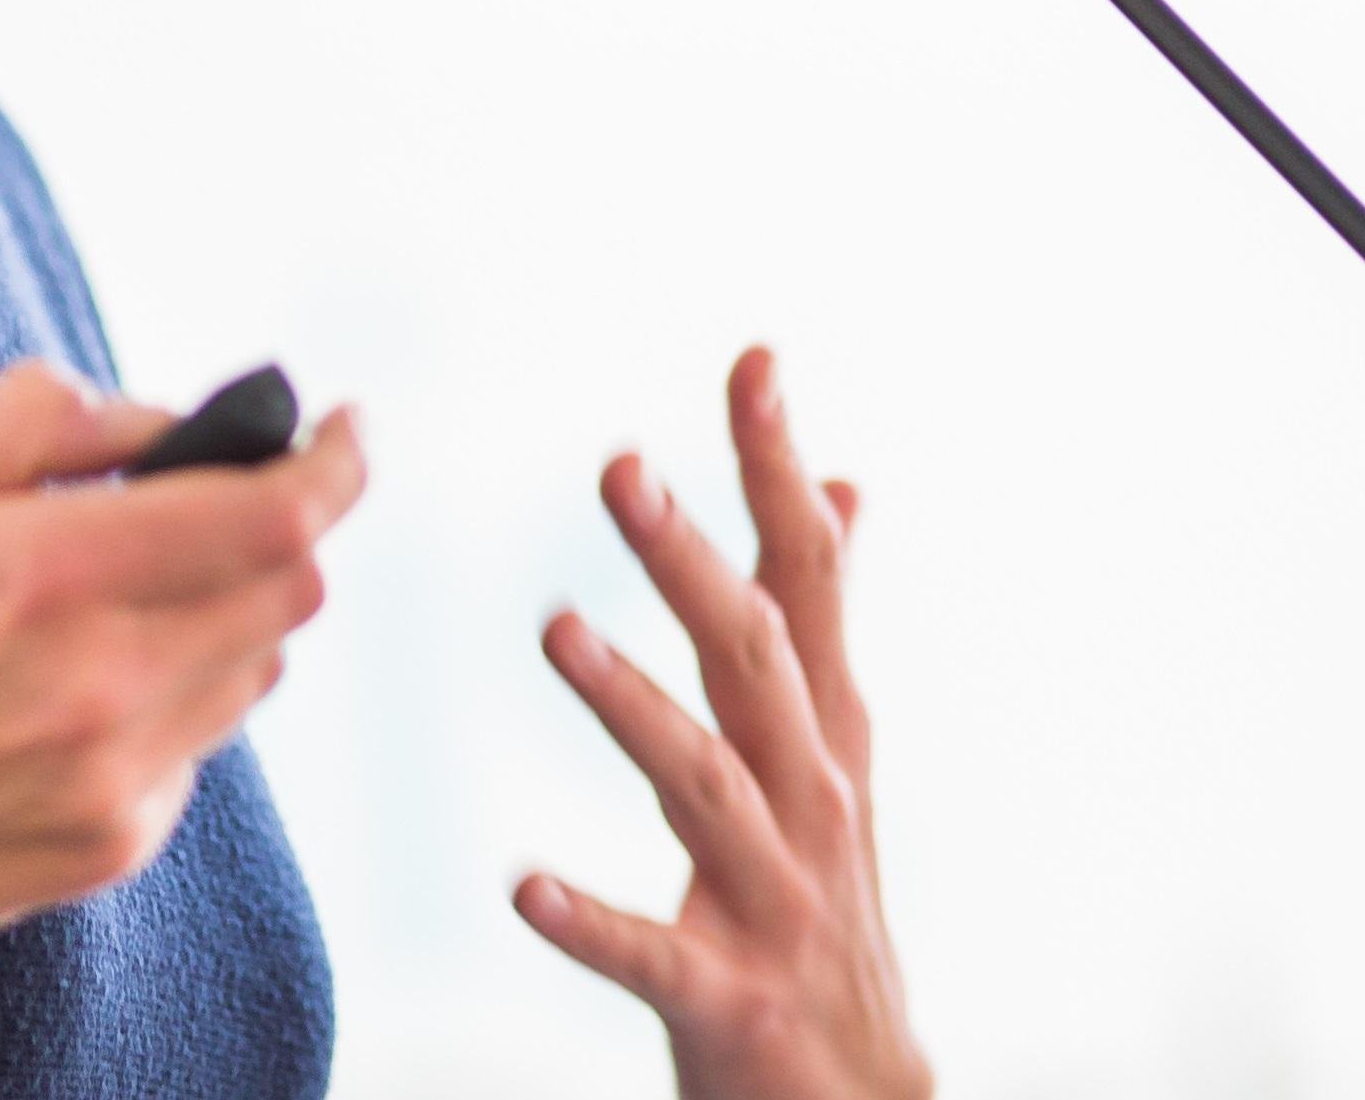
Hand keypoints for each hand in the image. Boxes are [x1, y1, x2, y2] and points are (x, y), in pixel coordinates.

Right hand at [0, 357, 364, 966]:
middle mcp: (102, 682)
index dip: (337, 461)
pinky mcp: (112, 845)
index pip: (274, 514)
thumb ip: (40, 423)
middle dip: (277, 530)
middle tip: (220, 505)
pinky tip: (68, 700)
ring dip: (225, 616)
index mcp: (48, 571)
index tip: (349, 425)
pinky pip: (197, 748)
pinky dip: (169, 701)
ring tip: (116, 606)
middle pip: (289, 591)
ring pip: (255, 670)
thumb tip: (161, 419)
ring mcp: (116, 778)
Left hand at [518, 345, 929, 1099]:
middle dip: (692, 559)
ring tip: (558, 631)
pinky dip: (591, 920)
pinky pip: (653, 956)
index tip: (753, 362)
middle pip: (754, 660)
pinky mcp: (729, 1001)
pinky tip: (522, 886)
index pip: (807, 581)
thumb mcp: (835, 755)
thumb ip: (823, 622)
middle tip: (622, 465)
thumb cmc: (826, 914)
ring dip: (635, 705)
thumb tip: (842, 483)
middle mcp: (815, 803)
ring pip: (707, 786)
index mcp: (826, 738)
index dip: (778, 473)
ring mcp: (776, 902)